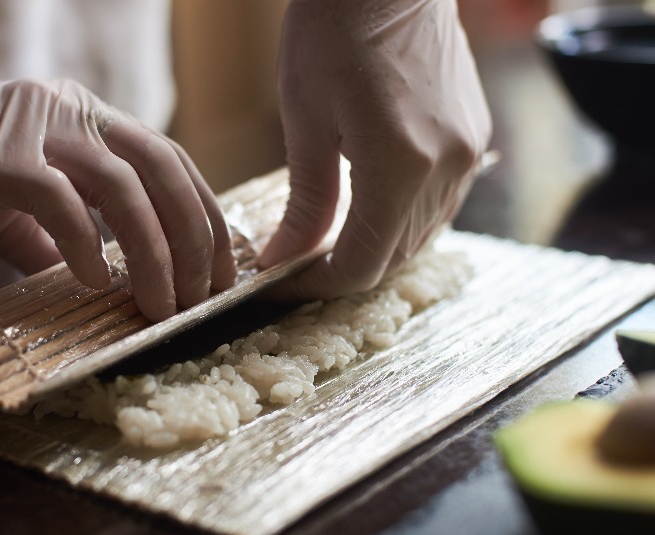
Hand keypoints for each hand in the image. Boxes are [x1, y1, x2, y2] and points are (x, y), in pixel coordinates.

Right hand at [0, 36, 235, 321]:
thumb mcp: (24, 208)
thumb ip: (66, 236)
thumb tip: (104, 281)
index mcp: (92, 121)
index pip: (173, 164)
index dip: (207, 218)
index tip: (223, 272)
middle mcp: (75, 112)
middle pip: (164, 170)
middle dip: (194, 240)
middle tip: (202, 298)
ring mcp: (38, 126)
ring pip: (123, 186)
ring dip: (154, 253)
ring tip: (160, 304)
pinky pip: (58, 200)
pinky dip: (84, 244)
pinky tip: (94, 281)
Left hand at [259, 0, 491, 299]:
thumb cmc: (335, 29)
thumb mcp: (306, 121)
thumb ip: (305, 202)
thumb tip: (284, 259)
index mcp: (400, 166)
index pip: (361, 264)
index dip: (317, 285)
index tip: (282, 281)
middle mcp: (446, 168)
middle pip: (393, 258)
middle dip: (342, 271)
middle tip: (298, 265)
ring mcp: (467, 154)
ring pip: (419, 237)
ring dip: (374, 250)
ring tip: (328, 242)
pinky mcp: (473, 138)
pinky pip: (440, 205)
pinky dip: (402, 222)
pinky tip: (372, 211)